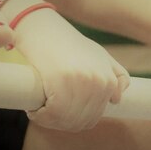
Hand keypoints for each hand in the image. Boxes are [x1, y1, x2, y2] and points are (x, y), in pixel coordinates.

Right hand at [13, 8, 129, 131]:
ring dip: (49, 121)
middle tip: (45, 112)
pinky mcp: (61, 82)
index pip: (93, 117)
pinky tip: (33, 110)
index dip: (74, 120)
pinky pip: (52, 115)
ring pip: (66, 121)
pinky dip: (40, 116)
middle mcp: (98, 83)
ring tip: (39, 110)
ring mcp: (81, 84)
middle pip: (80, 121)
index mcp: (108, 81)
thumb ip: (115, 74)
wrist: (44, 27)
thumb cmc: (67, 43)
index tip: (58, 113)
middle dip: (61, 122)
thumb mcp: (98, 55)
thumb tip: (116, 99)